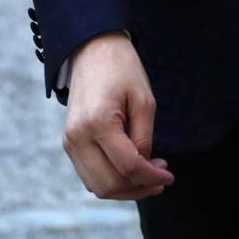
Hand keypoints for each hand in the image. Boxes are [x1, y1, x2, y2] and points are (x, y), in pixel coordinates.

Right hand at [62, 32, 174, 201]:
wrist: (92, 50)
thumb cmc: (122, 69)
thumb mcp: (143, 100)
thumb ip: (143, 138)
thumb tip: (144, 169)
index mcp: (97, 123)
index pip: (127, 166)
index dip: (151, 176)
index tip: (170, 176)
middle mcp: (77, 137)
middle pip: (110, 184)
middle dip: (139, 187)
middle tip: (162, 177)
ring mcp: (70, 142)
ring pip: (97, 186)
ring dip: (125, 188)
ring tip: (148, 174)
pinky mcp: (69, 143)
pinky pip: (90, 174)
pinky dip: (111, 179)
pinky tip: (131, 169)